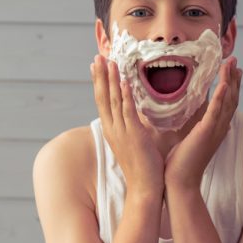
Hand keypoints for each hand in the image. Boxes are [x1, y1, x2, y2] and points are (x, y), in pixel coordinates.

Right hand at [91, 55, 164, 194]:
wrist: (145, 186)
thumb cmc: (143, 164)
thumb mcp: (136, 139)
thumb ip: (135, 124)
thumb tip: (140, 111)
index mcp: (112, 129)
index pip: (103, 101)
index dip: (99, 82)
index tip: (96, 65)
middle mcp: (113, 129)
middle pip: (103, 97)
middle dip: (100, 76)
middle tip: (97, 57)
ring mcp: (122, 131)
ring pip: (113, 100)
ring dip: (111, 80)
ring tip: (109, 62)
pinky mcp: (134, 135)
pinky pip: (128, 111)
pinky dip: (126, 95)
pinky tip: (124, 82)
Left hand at [164, 57, 241, 190]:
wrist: (179, 182)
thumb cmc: (181, 163)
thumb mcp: (191, 139)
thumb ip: (197, 127)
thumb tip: (198, 118)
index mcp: (216, 128)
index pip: (227, 102)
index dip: (232, 85)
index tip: (233, 70)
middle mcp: (220, 127)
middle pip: (232, 98)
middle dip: (234, 78)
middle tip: (235, 60)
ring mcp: (215, 130)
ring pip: (227, 101)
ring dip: (230, 80)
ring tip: (230, 64)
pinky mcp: (207, 132)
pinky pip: (216, 111)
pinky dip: (221, 96)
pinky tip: (224, 83)